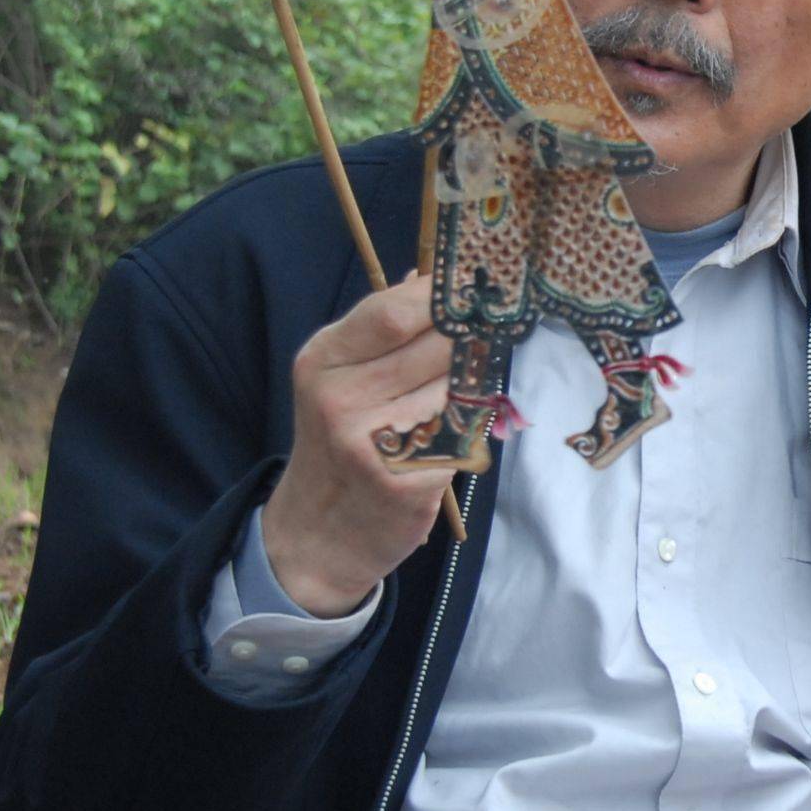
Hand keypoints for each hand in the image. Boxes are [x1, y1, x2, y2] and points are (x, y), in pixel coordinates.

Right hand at [261, 272, 459, 612]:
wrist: (320, 534)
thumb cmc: (340, 443)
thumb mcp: (338, 379)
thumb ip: (380, 330)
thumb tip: (426, 275)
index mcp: (322, 361)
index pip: (394, 311)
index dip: (443, 296)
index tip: (475, 286)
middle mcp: (339, 398)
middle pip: (436, 345)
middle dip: (471, 337)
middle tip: (490, 332)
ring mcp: (372, 441)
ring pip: (458, 387)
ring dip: (473, 385)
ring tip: (461, 393)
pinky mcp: (407, 479)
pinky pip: (463, 434)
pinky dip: (469, 429)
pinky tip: (452, 436)